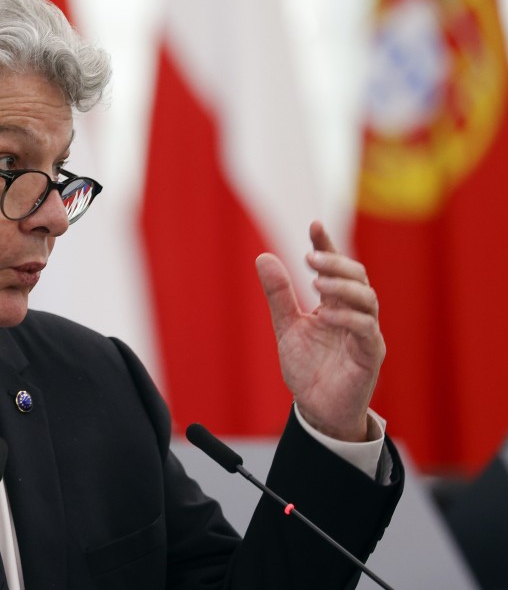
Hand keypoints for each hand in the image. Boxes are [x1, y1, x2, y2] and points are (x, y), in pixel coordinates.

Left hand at [255, 221, 384, 440]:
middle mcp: (355, 313)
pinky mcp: (370, 354)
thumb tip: (263, 257)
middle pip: (357, 276)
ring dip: (342, 286)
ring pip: (367, 298)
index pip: (336, 267)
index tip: (314, 225)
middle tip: (310, 257)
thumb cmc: (308, 368)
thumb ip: (279, 295)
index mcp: (336, 304)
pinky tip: (325, 315)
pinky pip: (366, 329)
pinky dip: (347, 318)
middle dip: (335, 262)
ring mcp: (366, 332)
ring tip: (316, 282)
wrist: (317, 409)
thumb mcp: (287, 327)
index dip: (327, 245)